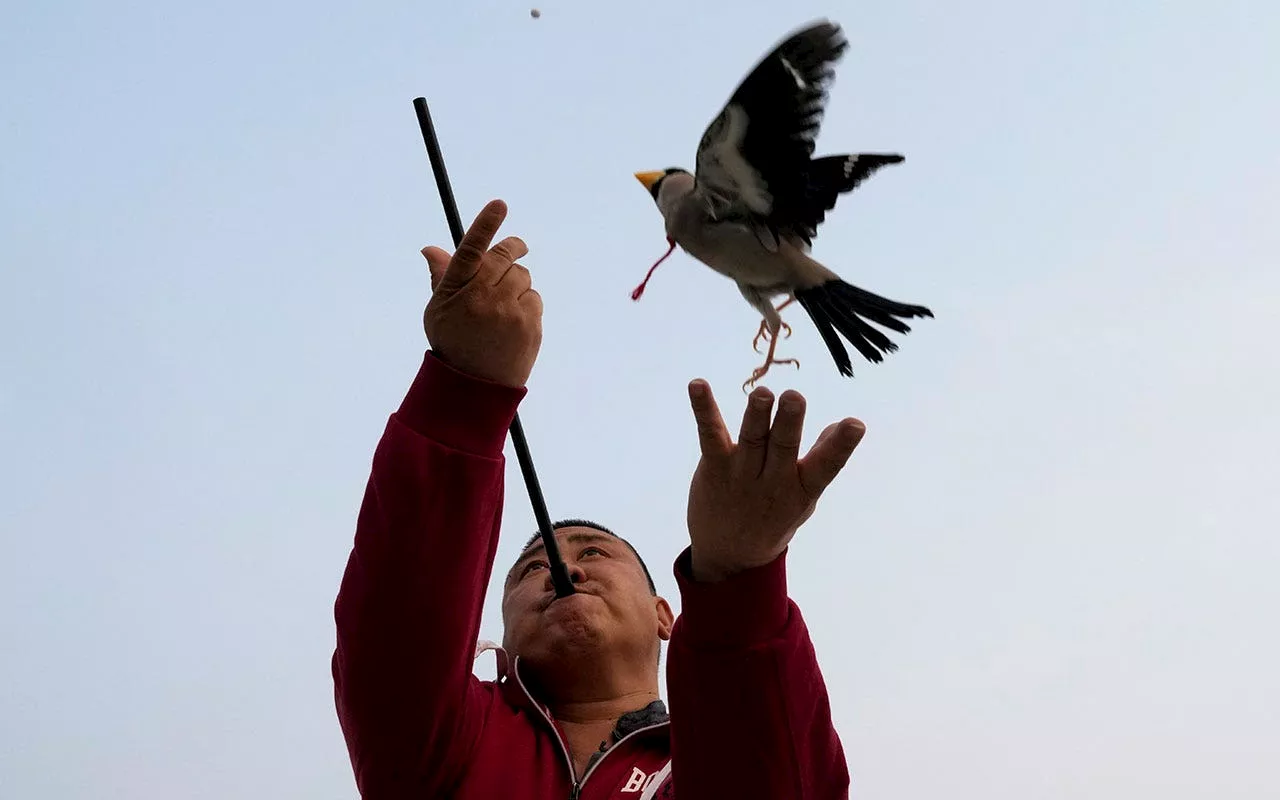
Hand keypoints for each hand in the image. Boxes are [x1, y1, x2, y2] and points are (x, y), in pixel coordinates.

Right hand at [421, 199, 542, 387]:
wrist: (475, 387)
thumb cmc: (453, 343)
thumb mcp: (438, 310)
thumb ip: (440, 277)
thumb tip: (431, 248)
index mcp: (456, 289)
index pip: (471, 249)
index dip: (486, 225)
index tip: (499, 204)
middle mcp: (482, 297)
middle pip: (505, 256)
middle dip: (512, 249)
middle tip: (515, 249)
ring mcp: (507, 311)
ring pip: (522, 276)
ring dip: (516, 283)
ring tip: (503, 307)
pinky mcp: (529, 324)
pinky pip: (534, 297)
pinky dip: (527, 304)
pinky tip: (514, 323)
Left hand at [685, 380, 866, 581]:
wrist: (729, 556)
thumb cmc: (773, 518)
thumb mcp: (804, 498)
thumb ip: (821, 460)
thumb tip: (845, 425)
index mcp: (801, 489)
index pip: (825, 466)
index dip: (841, 445)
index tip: (855, 424)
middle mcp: (773, 481)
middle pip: (783, 447)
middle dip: (789, 422)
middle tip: (794, 398)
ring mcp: (742, 474)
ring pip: (751, 440)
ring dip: (756, 415)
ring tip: (761, 394)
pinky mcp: (715, 466)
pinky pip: (710, 434)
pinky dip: (704, 408)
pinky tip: (697, 385)